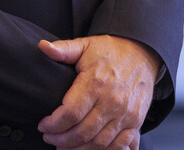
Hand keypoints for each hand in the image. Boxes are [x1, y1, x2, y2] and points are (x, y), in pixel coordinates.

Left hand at [37, 34, 159, 148]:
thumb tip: (42, 46)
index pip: (71, 113)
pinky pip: (118, 146)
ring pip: (99, 143)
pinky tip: (87, 148)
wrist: (141, 53)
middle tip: (49, 138)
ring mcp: (125, 114)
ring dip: (78, 149)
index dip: (53, 124)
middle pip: (83, 132)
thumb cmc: (110, 51)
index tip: (43, 125)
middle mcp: (112, 101)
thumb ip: (63, 49)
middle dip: (61, 140)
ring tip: (63, 146)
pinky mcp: (135, 122)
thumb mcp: (85, 44)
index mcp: (96, 82)